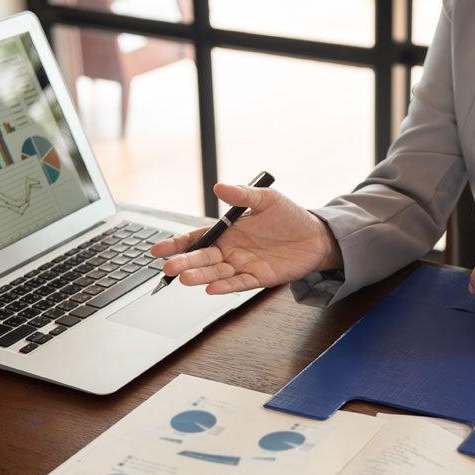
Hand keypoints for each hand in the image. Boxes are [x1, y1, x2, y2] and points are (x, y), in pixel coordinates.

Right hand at [151, 184, 341, 293]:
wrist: (317, 235)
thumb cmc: (290, 216)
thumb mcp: (266, 199)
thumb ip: (242, 195)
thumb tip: (219, 186)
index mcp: (228, 232)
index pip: (197, 239)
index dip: (178, 244)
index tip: (157, 249)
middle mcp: (232, 251)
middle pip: (203, 259)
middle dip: (184, 263)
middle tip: (167, 267)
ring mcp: (245, 265)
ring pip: (217, 273)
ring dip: (200, 276)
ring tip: (184, 278)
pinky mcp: (260, 277)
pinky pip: (239, 283)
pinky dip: (226, 286)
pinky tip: (211, 288)